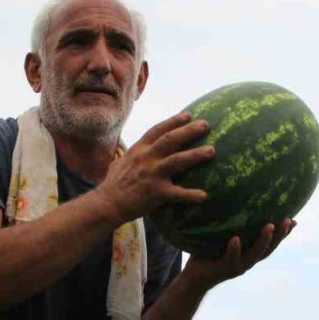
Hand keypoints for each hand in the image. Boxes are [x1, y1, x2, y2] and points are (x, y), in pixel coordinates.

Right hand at [98, 111, 214, 222]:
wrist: (107, 203)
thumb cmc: (113, 184)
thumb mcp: (121, 162)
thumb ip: (133, 154)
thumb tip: (137, 151)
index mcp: (139, 149)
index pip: (158, 130)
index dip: (174, 121)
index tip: (189, 115)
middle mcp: (146, 158)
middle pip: (170, 140)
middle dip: (189, 131)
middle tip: (206, 124)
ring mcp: (151, 174)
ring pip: (177, 160)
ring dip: (195, 155)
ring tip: (212, 150)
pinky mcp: (156, 192)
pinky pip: (177, 193)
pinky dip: (191, 195)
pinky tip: (204, 196)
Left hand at [182, 219, 295, 291]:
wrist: (193, 278)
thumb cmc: (208, 254)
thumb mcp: (222, 239)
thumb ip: (232, 226)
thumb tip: (234, 202)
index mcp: (250, 253)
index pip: (271, 243)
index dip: (284, 234)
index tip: (294, 221)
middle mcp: (247, 261)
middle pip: (269, 249)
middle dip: (280, 235)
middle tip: (287, 220)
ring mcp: (237, 266)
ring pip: (254, 254)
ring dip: (263, 240)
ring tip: (269, 226)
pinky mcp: (223, 269)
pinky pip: (230, 258)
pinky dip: (234, 249)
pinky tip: (236, 239)